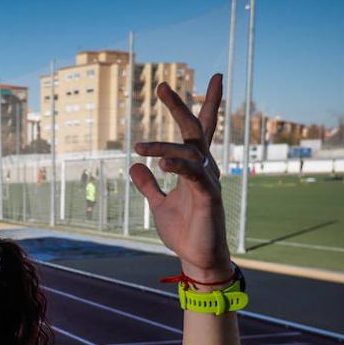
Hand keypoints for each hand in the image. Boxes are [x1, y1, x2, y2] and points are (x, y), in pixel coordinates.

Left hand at [129, 74, 229, 278]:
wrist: (197, 258)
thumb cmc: (184, 230)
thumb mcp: (159, 204)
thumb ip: (148, 185)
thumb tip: (135, 165)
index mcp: (193, 168)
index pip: (193, 131)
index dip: (184, 107)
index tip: (169, 86)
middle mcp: (204, 168)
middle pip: (194, 129)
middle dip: (179, 107)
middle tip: (162, 87)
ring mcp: (208, 181)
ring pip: (188, 152)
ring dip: (162, 147)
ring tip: (139, 148)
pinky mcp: (209, 197)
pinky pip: (194, 175)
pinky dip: (178, 167)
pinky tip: (161, 164)